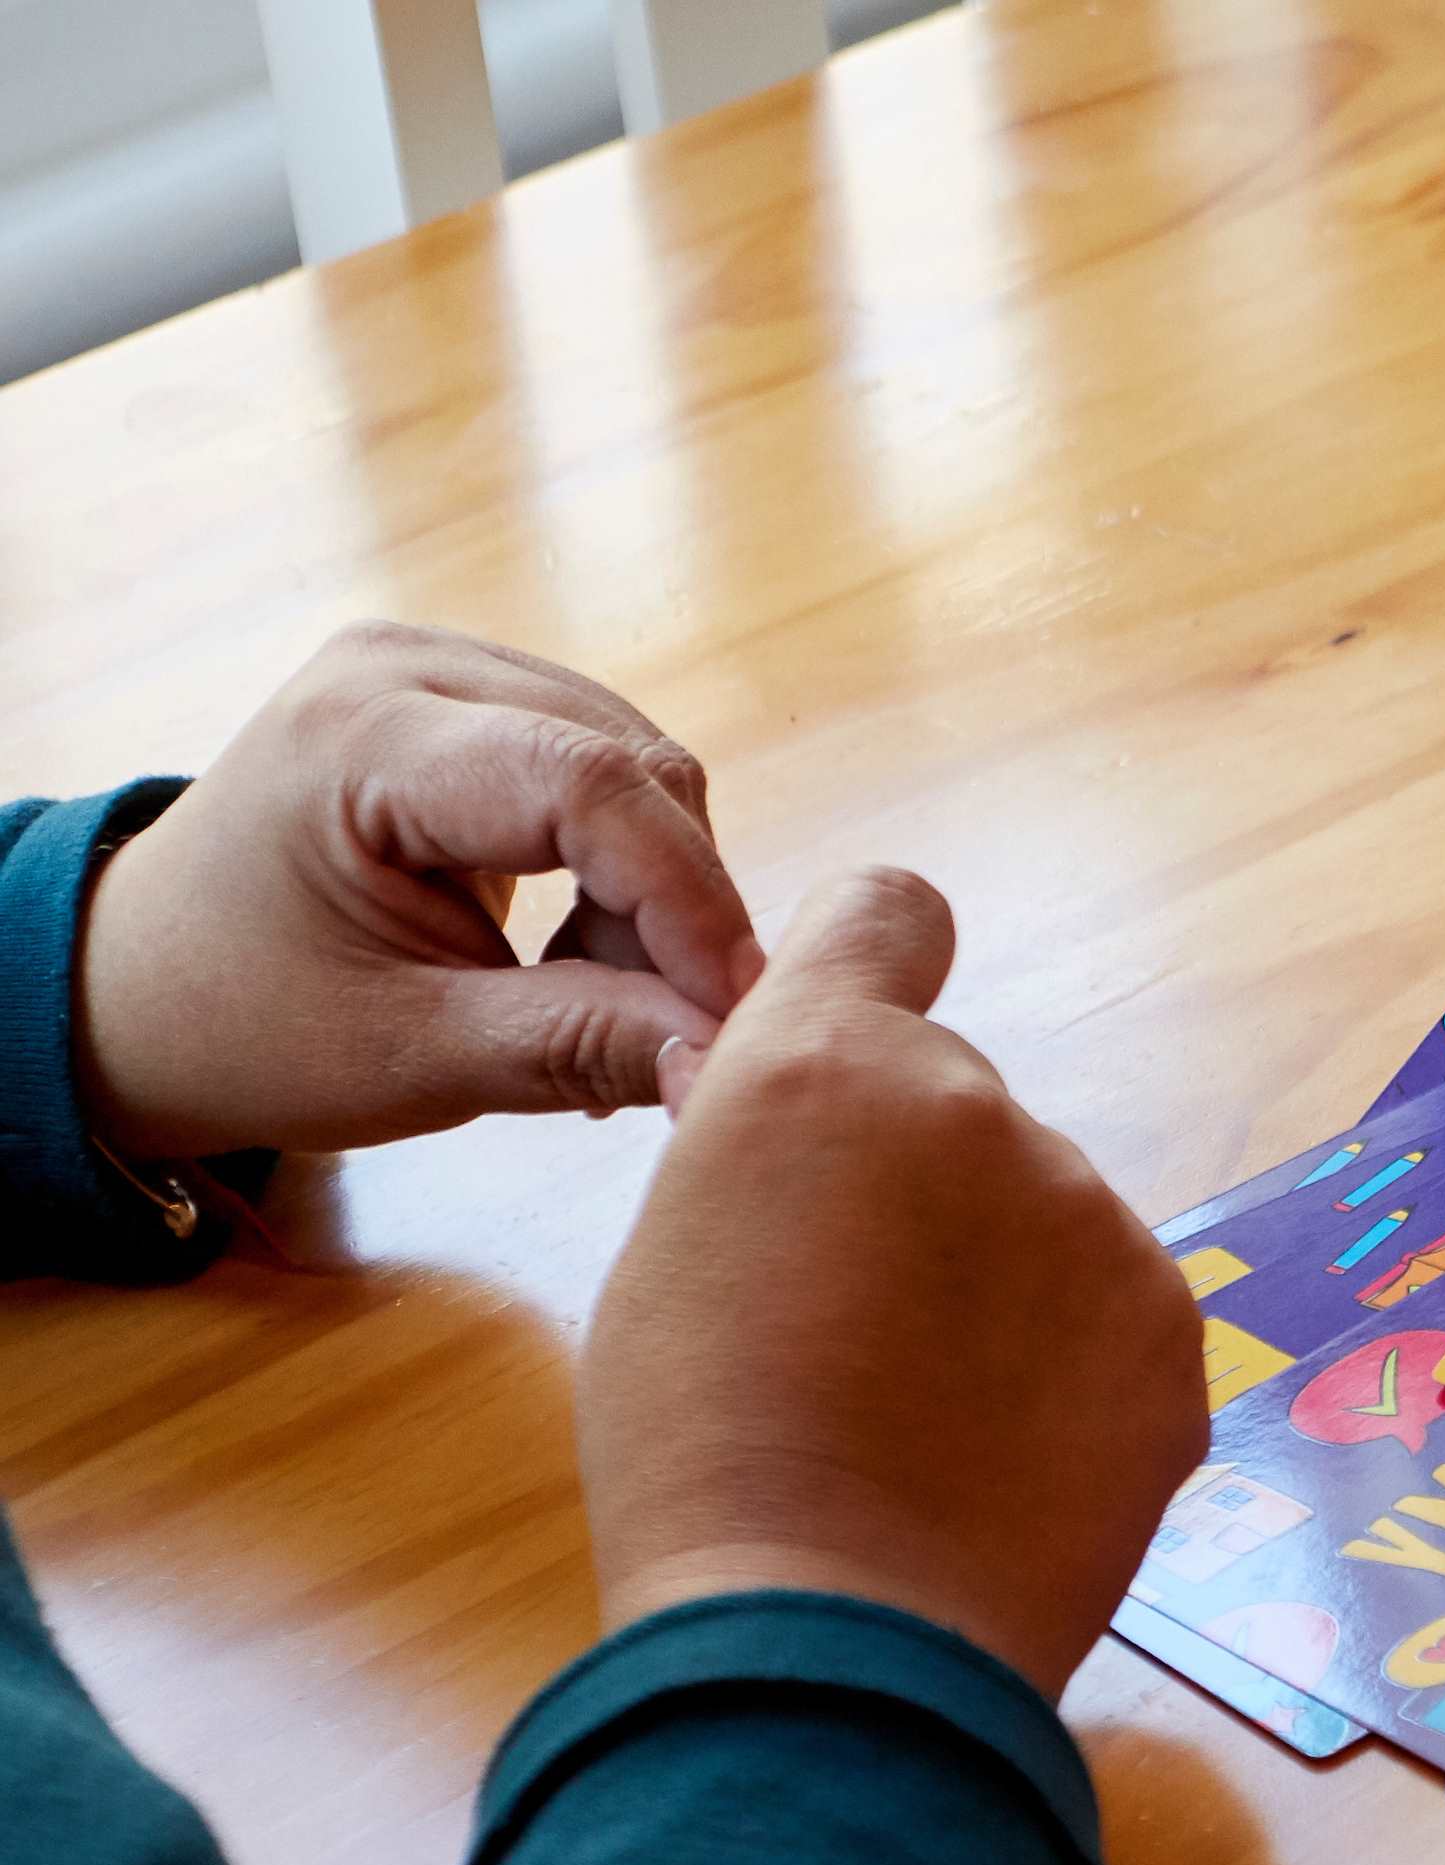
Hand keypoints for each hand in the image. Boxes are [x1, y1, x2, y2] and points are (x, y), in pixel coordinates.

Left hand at [74, 620, 761, 1157]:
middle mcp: (404, 664)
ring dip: (658, 896)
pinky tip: (578, 952)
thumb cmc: (251, 1024)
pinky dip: (627, 873)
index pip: (587, 785)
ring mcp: (438, 667)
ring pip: (640, 769)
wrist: (145, 987)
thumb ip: (578, 1044)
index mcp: (362, 734)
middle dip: (677, 907)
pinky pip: (607, 771)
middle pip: (633, 767)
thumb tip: (724, 1052)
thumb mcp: (414, 1057)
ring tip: (598, 999)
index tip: (735, 1016)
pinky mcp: (469, 698)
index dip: (688, 901)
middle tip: (659, 1033)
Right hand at [579, 870, 1199, 1698]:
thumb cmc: (704, 1452)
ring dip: (1006, 1291)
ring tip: (928, 1424)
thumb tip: (807, 1126)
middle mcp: (979, 1109)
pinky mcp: (1174, 1329)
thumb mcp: (676, 1247)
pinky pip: (1114, 1321)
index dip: (878, 968)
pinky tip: (1005, 1465)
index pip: (888, 915)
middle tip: (864, 1331)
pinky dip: (1074, 1376)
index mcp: (824, 1065)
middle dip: (927, 1192)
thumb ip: (770, 1152)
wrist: (832, 1632)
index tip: (873, 1050)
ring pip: (1046, 1223)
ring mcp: (1094, 1219)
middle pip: (960, 1111)